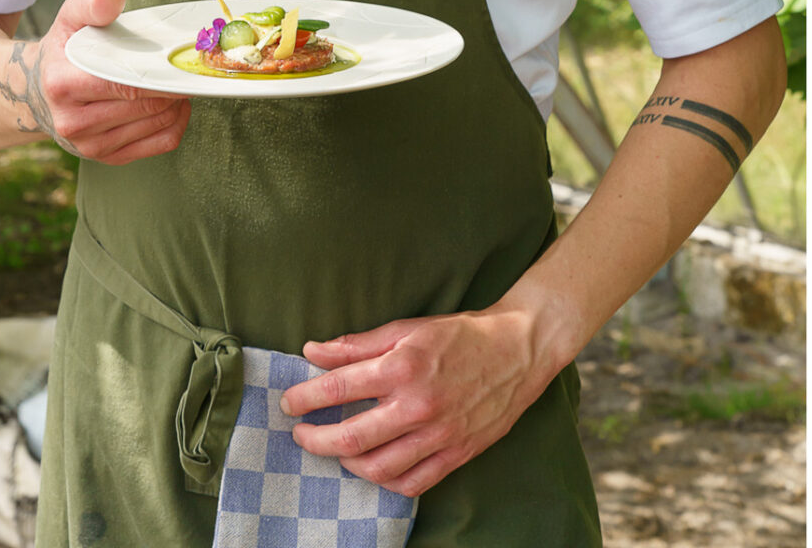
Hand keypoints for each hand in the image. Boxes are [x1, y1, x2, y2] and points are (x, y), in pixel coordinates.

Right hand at [17, 0, 190, 162]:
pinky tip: (174, 105)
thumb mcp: (71, 19)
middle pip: (148, 105)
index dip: (163, 74)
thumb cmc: (64, 50)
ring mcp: (89, 145)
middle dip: (174, 86)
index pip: (129, 84)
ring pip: (159, 125)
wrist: (39, 90)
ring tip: (175, 82)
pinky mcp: (107, 157)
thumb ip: (93, 4)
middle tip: (185, 68)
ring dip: (178, 103)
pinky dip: (177, 123)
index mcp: (63, 86)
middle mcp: (73, 122)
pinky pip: (161, 143)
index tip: (184, 60)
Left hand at [280, 306, 549, 494]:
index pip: (338, 389)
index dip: (305, 398)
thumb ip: (358, 344)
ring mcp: (439, 434)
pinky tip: (375, 466)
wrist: (521, 348)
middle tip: (301, 433)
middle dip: (314, 439)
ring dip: (346, 463)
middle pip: (349, 439)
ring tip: (338, 450)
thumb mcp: (409, 328)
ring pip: (377, 468)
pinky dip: (385, 480)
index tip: (290, 402)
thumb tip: (312, 351)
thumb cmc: (463, 334)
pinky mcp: (457, 453)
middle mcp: (419, 405)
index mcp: (404, 367)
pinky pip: (411, 482)